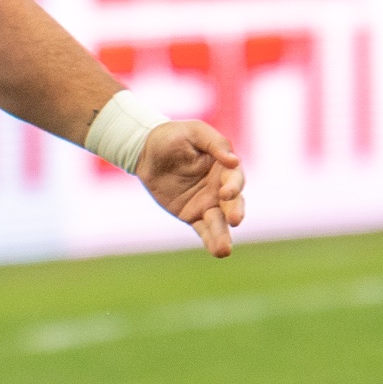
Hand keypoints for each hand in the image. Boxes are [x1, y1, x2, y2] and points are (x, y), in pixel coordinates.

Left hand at [136, 119, 245, 257]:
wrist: (147, 150)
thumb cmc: (174, 136)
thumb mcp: (194, 132)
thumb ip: (215, 144)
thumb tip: (233, 161)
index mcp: (224, 167)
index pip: (235, 178)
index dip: (233, 186)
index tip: (226, 192)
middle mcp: (221, 188)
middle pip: (233, 203)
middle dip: (235, 211)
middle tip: (235, 220)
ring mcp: (208, 203)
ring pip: (220, 221)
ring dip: (224, 235)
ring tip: (224, 249)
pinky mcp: (193, 215)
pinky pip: (204, 230)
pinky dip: (211, 240)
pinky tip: (218, 251)